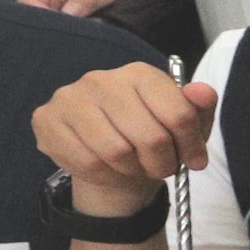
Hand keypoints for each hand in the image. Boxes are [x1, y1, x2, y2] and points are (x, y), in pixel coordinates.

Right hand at [33, 63, 213, 215]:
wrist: (109, 156)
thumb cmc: (151, 134)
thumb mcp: (183, 123)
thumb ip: (198, 108)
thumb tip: (202, 92)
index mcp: (140, 74)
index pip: (179, 114)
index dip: (191, 145)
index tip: (195, 161)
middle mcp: (102, 79)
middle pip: (150, 137)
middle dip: (163, 163)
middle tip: (162, 168)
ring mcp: (70, 98)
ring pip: (117, 152)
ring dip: (133, 170)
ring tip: (136, 167)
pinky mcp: (46, 120)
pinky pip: (87, 162)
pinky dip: (106, 176)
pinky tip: (110, 169)